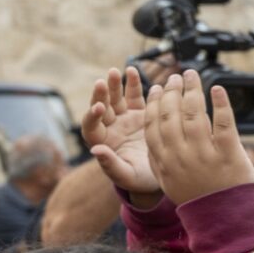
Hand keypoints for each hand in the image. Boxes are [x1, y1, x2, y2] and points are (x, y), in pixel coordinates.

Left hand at [85, 67, 160, 208]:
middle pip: (101, 107)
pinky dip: (133, 83)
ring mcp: (125, 118)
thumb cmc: (140, 180)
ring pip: (116, 97)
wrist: (162, 174)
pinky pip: (134, 95)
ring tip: (115, 71)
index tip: (99, 108)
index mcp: (102, 142)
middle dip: (101, 95)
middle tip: (101, 83)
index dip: (92, 116)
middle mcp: (111, 127)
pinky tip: (132, 71)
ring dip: (114, 84)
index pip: (91, 126)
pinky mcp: (140, 112)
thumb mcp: (126, 176)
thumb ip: (110, 165)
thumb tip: (95, 150)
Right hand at [145, 71, 253, 204]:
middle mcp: (180, 156)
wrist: (225, 219)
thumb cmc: (198, 198)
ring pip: (194, 113)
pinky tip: (217, 88)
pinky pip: (223, 123)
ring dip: (192, 90)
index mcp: (164, 161)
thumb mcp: (169, 182)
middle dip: (171, 90)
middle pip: (170, 114)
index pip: (152, 124)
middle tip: (176, 77)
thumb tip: (149, 137)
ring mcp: (204, 155)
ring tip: (192, 76)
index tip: (157, 88)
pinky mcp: (229, 155)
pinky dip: (220, 103)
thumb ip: (158, 159)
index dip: (154, 103)